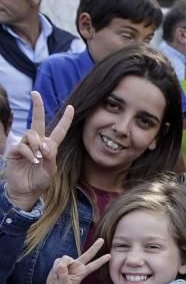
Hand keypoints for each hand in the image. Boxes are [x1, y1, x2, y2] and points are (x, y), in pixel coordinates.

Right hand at [6, 92, 72, 209]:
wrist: (26, 190)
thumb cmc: (40, 180)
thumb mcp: (51, 170)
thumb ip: (51, 157)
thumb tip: (45, 145)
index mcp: (50, 146)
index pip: (59, 130)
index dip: (65, 119)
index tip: (71, 107)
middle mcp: (38, 142)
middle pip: (38, 121)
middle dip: (38, 106)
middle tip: (35, 93)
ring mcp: (26, 145)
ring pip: (31, 134)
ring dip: (36, 145)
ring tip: (38, 158)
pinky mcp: (16, 150)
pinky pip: (23, 146)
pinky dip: (30, 153)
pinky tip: (33, 161)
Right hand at [44, 239, 111, 283]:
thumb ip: (63, 276)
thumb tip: (62, 266)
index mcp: (82, 272)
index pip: (93, 266)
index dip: (100, 261)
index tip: (109, 256)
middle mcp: (78, 265)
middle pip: (88, 255)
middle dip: (95, 247)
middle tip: (102, 239)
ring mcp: (70, 262)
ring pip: (66, 258)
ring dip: (61, 265)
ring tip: (58, 276)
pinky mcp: (61, 261)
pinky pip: (58, 260)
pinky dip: (55, 266)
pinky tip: (55, 273)